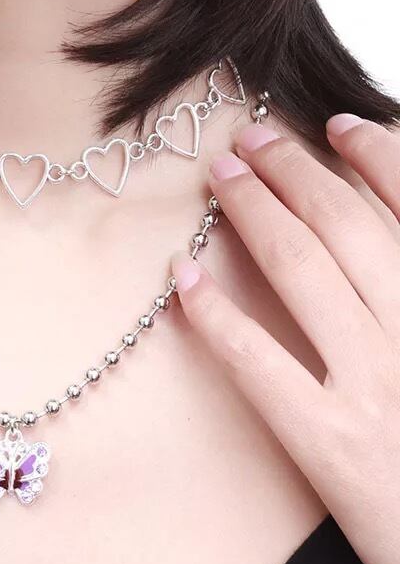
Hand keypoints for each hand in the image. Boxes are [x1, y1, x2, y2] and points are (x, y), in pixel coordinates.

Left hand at [171, 114, 399, 563]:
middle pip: (346, 226)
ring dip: (255, 211)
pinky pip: (258, 360)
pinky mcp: (329, 439)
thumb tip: (387, 239)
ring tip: (222, 175)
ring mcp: (375, 385)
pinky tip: (182, 276)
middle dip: (295, 169)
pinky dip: (215, 312)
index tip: (337, 124)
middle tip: (252, 136)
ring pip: (301, 271)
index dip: (377, 157)